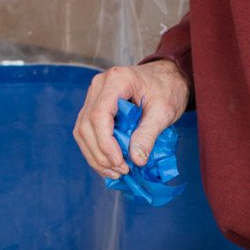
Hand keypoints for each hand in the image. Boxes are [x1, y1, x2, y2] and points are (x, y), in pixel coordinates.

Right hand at [74, 59, 188, 181]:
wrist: (167, 77)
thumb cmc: (168, 89)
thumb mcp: (163, 112)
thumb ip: (148, 134)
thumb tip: (137, 160)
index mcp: (117, 80)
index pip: (99, 115)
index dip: (105, 143)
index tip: (120, 162)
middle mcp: (99, 85)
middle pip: (86, 125)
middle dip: (100, 154)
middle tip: (121, 170)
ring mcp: (94, 95)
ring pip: (82, 131)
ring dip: (95, 156)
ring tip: (116, 172)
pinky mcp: (94, 106)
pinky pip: (87, 131)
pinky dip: (96, 151)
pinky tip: (110, 164)